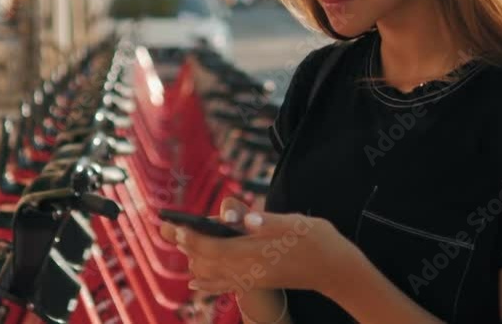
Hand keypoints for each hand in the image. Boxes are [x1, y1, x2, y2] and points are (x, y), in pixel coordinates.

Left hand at [159, 197, 358, 296]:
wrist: (337, 270)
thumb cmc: (318, 240)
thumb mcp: (293, 222)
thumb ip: (264, 220)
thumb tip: (245, 216)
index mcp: (257, 252)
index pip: (215, 245)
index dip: (192, 236)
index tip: (173, 226)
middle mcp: (251, 269)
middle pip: (209, 258)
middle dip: (186, 244)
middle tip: (163, 230)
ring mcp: (255, 278)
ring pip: (215, 272)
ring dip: (193, 258)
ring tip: (177, 245)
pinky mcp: (259, 281)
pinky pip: (226, 284)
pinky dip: (207, 281)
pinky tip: (195, 280)